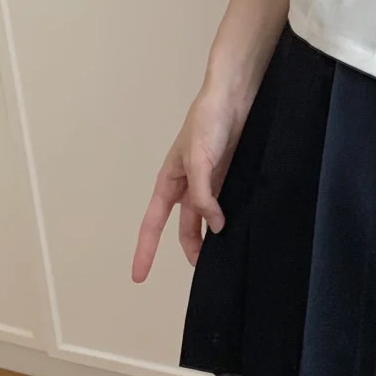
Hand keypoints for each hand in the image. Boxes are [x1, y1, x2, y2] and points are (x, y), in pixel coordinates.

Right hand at [131, 86, 249, 282]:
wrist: (233, 98)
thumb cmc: (207, 122)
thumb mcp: (198, 159)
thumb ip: (202, 194)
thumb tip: (213, 226)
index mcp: (168, 182)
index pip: (152, 224)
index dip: (145, 250)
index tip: (138, 276)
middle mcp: (186, 186)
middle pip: (183, 227)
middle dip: (190, 248)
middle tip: (204, 270)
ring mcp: (208, 183)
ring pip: (205, 220)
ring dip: (210, 237)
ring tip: (223, 256)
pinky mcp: (227, 178)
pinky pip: (224, 206)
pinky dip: (226, 219)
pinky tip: (237, 229)